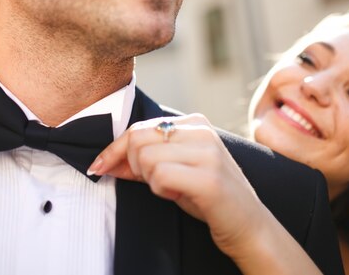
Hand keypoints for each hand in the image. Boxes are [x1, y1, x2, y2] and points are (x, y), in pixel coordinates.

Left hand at [88, 114, 261, 260]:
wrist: (249, 225)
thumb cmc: (210, 198)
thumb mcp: (175, 172)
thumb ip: (143, 163)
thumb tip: (107, 161)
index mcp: (195, 123)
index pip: (140, 126)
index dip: (114, 148)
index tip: (99, 166)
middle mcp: (202, 132)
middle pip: (138, 138)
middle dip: (132, 165)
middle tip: (152, 182)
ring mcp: (207, 153)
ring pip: (146, 157)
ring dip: (150, 180)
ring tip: (171, 189)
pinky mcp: (208, 178)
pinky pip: (160, 175)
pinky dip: (160, 189)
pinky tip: (177, 194)